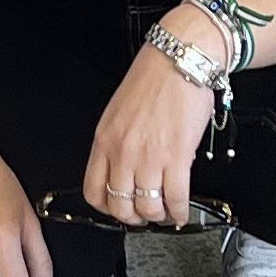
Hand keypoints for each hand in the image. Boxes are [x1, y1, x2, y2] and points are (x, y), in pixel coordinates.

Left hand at [81, 19, 218, 234]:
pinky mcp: (177, 156)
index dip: (107, 208)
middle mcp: (123, 151)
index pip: (93, 190)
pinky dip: (179, 212)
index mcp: (105, 139)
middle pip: (120, 206)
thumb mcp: (119, 111)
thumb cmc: (154, 78)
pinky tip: (181, 211)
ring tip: (165, 213)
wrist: (180, 58)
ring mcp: (149, 157)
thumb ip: (118, 143)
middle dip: (133, 218)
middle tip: (144, 216)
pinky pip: (176, 198)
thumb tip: (126, 171)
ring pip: (148, 208)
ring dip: (158, 217)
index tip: (118, 209)